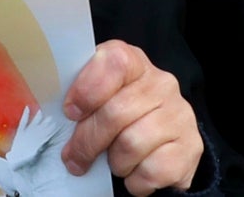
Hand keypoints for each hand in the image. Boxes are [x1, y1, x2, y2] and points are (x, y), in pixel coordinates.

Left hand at [60, 41, 202, 193]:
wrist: (164, 144)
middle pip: (116, 112)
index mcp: (135, 64)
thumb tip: (52, 118)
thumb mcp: (101, 100)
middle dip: (88, 141)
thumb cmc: (121, 119)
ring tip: (114, 162)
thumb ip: (82, 99)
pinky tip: (135, 173)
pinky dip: (135, 181)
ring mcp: (179, 115)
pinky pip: (152, 171)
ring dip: (114, 162)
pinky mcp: (191, 148)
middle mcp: (162, 83)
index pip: (115, 61)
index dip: (88, 88)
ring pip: (132, 144)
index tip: (71, 112)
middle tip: (75, 158)